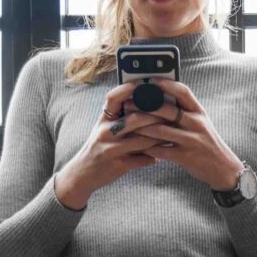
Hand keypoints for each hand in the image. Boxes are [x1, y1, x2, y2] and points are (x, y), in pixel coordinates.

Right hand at [55, 82, 167, 209]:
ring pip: (142, 140)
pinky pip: (141, 160)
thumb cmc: (99, 147)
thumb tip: (145, 103)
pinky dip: (154, 157)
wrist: (83, 173)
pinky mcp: (118, 165)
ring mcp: (111, 149)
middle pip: (135, 119)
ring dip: (159, 138)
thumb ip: (119, 117)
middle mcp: (106, 132)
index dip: (128, 89)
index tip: (144, 83)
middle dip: (156, 117)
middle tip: (172, 114)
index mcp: (103, 120)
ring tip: (173, 134)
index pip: (113, 98)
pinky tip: (163, 155)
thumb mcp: (104, 128)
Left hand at [129, 79, 244, 190]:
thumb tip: (160, 98)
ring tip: (128, 124)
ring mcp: (191, 141)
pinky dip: (148, 148)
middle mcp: (196, 124)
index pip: (183, 92)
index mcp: (199, 112)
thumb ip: (184, 112)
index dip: (166, 84)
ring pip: (160, 130)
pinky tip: (137, 146)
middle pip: (168, 110)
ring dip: (142, 127)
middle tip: (129, 104)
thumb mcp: (200, 123)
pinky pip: (161, 150)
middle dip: (145, 106)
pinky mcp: (185, 157)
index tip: (150, 80)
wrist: (223, 167)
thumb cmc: (207, 143)